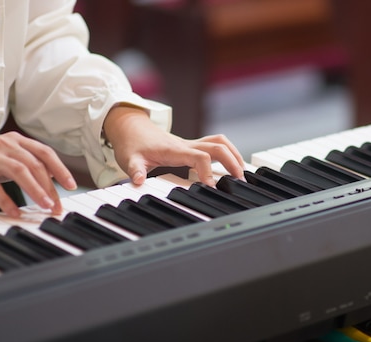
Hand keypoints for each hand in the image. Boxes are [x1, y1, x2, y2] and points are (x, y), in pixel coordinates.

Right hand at [0, 132, 76, 216]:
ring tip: (45, 206)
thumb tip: (58, 176)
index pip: (45, 152)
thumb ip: (33, 163)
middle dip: (49, 186)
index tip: (71, 186)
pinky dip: (6, 200)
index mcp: (18, 140)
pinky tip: (15, 212)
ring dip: (35, 191)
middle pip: (34, 164)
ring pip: (18, 172)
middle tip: (57, 205)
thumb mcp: (13, 157)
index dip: (60, 169)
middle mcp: (5, 144)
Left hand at [103, 106, 244, 185]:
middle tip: (239, 181)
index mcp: (174, 149)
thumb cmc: (132, 143)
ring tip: (241, 173)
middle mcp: (186, 144)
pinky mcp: (191, 146)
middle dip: (232, 162)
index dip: (208, 171)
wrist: (130, 127)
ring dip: (234, 155)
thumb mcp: (129, 158)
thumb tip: (138, 180)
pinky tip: (231, 165)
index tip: (211, 187)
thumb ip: (135, 170)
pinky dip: (227, 153)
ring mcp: (190, 144)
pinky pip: (215, 145)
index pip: (200, 157)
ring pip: (220, 143)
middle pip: (218, 147)